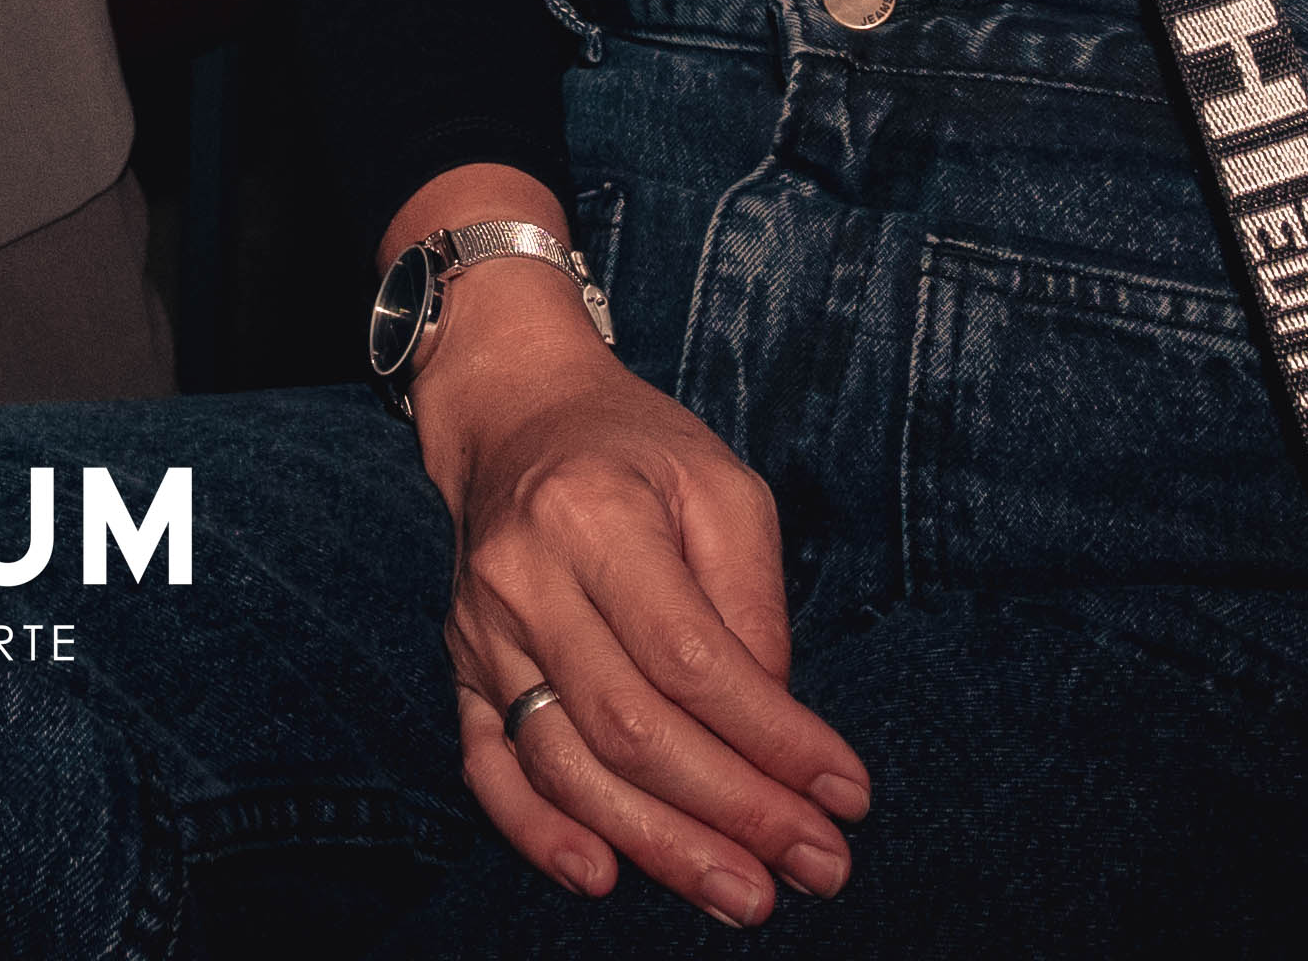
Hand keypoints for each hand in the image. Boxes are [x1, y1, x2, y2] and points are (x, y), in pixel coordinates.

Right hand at [417, 285, 866, 918]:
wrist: (513, 414)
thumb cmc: (634, 449)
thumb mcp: (721, 486)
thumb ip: (752, 602)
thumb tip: (777, 725)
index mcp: (595, 516)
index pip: (690, 659)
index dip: (773, 740)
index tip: (846, 795)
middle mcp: (525, 579)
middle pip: (630, 727)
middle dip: (734, 811)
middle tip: (817, 868)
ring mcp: (481, 631)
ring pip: (566, 763)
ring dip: (659, 845)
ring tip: (742, 894)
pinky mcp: (460, 668)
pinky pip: (487, 766)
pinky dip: (536, 832)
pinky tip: (601, 875)